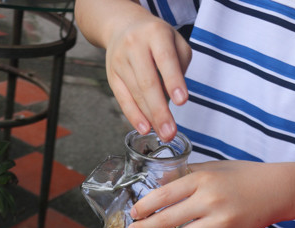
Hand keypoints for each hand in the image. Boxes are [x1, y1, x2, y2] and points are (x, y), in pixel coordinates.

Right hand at [106, 12, 191, 139]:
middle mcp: (135, 46)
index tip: (182, 102)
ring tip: (163, 134)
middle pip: (147, 82)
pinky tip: (144, 128)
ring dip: (150, 117)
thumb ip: (181, 64)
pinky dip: (134, 116)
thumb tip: (174, 98)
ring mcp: (120, 61)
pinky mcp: (112, 76)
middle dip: (160, 110)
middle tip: (170, 132)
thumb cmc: (155, 38)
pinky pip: (123, 100)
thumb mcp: (175, 40)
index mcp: (155, 33)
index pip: (165, 59)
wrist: (122, 27)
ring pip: (136, 94)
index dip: (173, 81)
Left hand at [127, 161, 292, 227]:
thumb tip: (157, 184)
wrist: (274, 191)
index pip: (165, 195)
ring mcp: (219, 222)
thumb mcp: (211, 168)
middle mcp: (210, 201)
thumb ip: (183, 176)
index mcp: (203, 179)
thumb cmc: (240, 177)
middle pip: (169, 219)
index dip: (145, 206)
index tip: (134, 213)